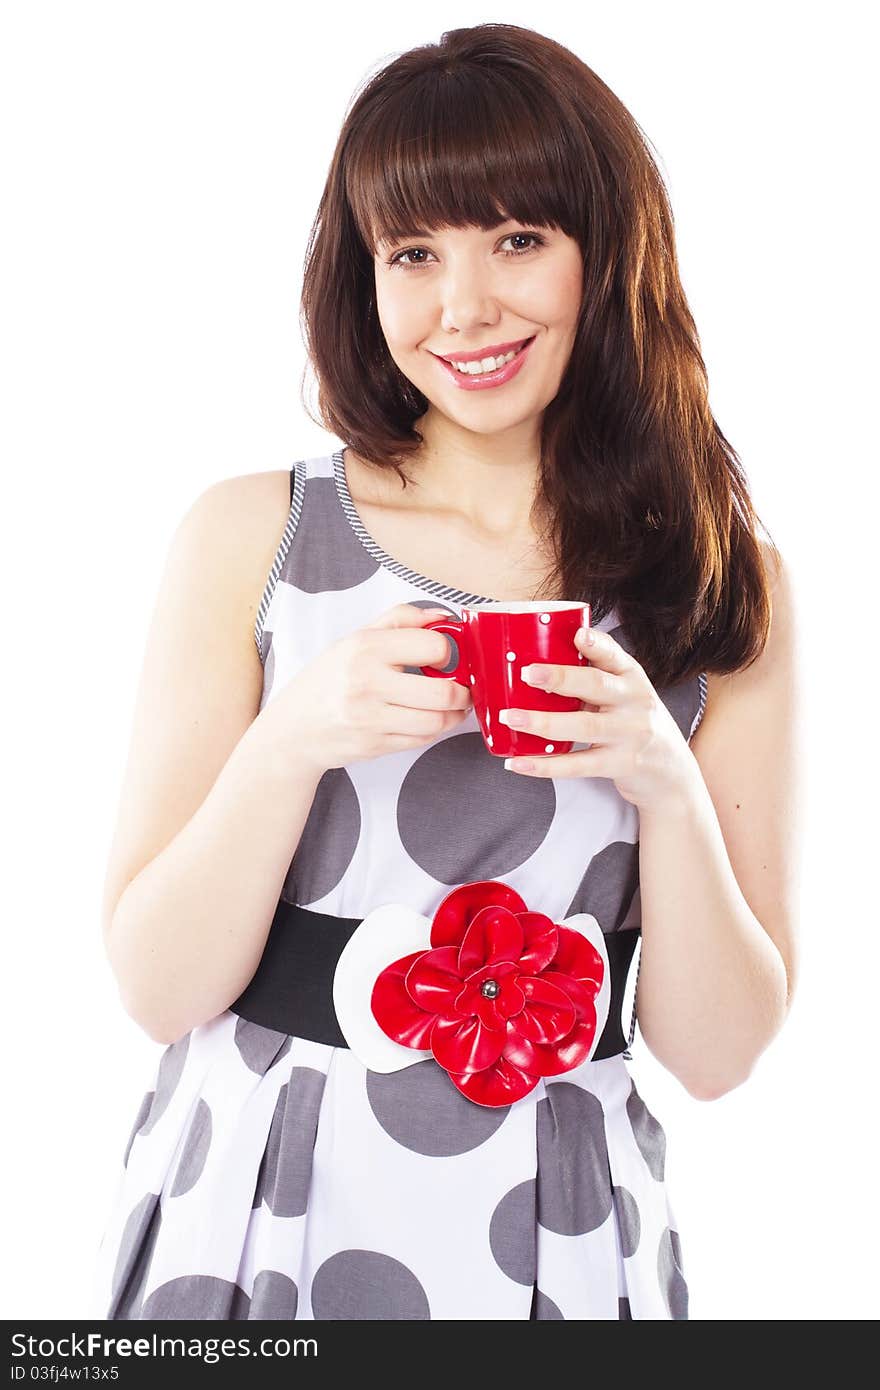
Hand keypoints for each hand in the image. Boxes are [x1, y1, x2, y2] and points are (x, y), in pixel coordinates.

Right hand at [263, 603, 471, 776]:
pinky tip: (427, 719)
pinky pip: (423, 740)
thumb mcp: (354, 639)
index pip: (433, 646)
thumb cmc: (327, 681)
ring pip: (438, 721)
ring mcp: (371, 718)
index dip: (448, 650)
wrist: (293, 729)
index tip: (445, 656)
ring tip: (451, 706)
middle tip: (463, 688)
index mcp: (365, 648)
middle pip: (444, 691)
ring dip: (453, 715)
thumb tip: (441, 615)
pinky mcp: (375, 746)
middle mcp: (367, 683)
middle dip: (463, 691)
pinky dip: (433, 730)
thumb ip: (400, 620)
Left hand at [499, 625, 698, 813]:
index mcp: (632, 677)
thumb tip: (539, 662)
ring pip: (584, 726)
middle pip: (597, 686)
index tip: (576, 635)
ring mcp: (630, 734)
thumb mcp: (626, 694)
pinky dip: (545, 765)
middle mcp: (635, 702)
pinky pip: (578, 765)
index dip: (595, 644)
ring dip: (544, 722)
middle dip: (561, 678)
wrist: (672, 773)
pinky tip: (518, 762)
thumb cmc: (634, 724)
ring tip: (511, 717)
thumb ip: (595, 677)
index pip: (614, 655)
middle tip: (527, 673)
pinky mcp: (621, 764)